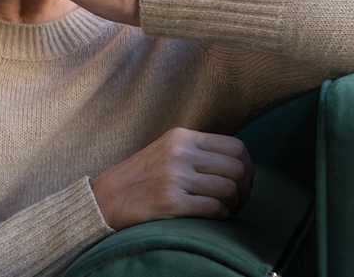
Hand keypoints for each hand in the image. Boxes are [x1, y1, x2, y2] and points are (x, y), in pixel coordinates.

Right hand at [90, 127, 254, 230]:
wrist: (105, 198)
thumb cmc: (139, 177)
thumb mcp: (165, 150)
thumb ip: (196, 150)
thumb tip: (237, 163)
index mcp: (180, 137)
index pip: (235, 146)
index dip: (247, 166)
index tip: (243, 180)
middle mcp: (179, 153)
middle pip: (237, 168)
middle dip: (245, 188)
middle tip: (238, 199)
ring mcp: (174, 177)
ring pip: (229, 189)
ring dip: (234, 204)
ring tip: (225, 208)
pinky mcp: (171, 202)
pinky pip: (214, 208)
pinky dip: (221, 215)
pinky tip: (213, 216)